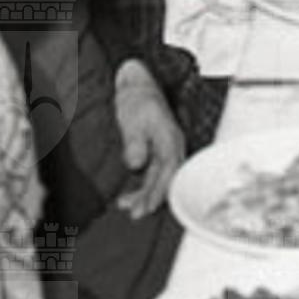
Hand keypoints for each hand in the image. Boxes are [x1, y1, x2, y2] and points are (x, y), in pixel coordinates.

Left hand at [113, 59, 184, 218]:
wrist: (137, 85)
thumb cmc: (137, 98)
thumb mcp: (133, 116)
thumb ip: (134, 140)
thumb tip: (136, 162)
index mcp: (170, 137)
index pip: (169, 170)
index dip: (160, 190)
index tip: (149, 205)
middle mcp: (172, 146)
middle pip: (167, 178)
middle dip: (153, 199)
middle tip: (136, 214)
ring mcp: (164, 150)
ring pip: (160, 180)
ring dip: (146, 196)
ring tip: (128, 208)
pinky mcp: (156, 153)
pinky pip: (153, 176)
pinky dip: (142, 189)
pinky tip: (126, 198)